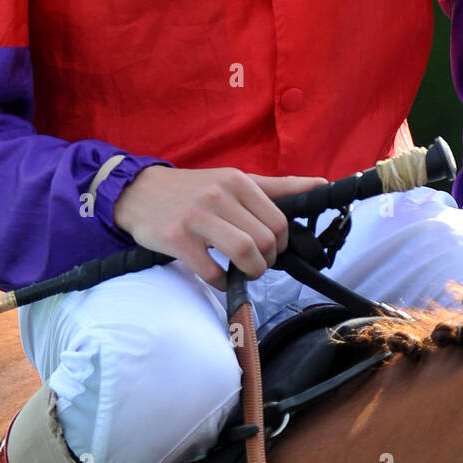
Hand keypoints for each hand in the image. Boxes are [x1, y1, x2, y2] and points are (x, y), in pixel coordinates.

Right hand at [112, 164, 327, 290]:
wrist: (139, 192)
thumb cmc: (194, 189)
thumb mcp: (234, 180)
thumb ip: (278, 186)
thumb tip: (323, 185)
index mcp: (238, 180)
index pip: (280, 221)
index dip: (282, 244)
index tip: (272, 249)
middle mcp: (219, 195)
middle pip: (265, 241)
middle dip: (267, 261)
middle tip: (256, 263)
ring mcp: (197, 217)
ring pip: (244, 254)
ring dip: (250, 272)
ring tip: (242, 271)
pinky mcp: (178, 239)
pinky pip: (213, 272)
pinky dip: (222, 282)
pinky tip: (217, 276)